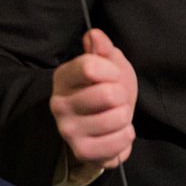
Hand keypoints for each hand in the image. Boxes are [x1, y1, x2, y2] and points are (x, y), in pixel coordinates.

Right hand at [51, 29, 136, 168]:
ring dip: (125, 117)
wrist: (102, 127)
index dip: (112, 70)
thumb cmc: (106, 90)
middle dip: (122, 96)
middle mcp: (59, 104)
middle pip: (109, 94)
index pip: (90, 66)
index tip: (112, 76)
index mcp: (64, 77)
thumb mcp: (109, 64)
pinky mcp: (82, 151)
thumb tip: (94, 35)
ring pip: (118, 117)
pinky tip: (115, 133)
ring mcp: (68, 130)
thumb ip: (103, 48)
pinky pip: (121, 141)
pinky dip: (126, 136)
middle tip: (116, 101)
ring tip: (114, 117)